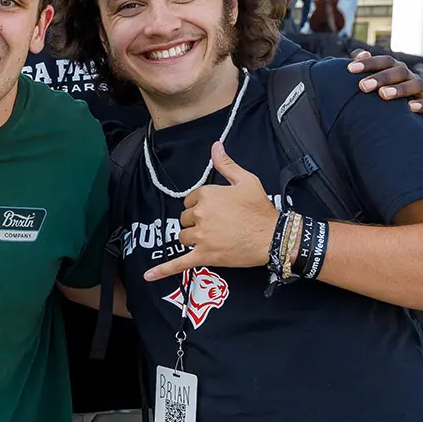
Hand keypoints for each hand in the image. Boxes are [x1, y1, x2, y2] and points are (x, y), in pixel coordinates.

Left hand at [144, 142, 275, 281]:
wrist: (274, 236)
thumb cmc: (260, 208)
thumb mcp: (246, 180)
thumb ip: (226, 164)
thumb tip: (215, 146)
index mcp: (206, 195)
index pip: (191, 200)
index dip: (202, 206)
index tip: (217, 210)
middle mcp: (200, 214)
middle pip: (185, 219)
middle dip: (197, 222)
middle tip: (218, 225)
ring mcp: (201, 237)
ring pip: (183, 237)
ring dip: (192, 238)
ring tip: (212, 238)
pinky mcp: (205, 256)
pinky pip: (180, 263)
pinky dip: (163, 270)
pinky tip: (148, 275)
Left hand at [348, 49, 422, 115]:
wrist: (394, 118)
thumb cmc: (376, 94)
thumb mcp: (369, 80)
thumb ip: (364, 65)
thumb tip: (359, 54)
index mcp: (394, 68)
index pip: (384, 61)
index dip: (368, 63)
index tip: (350, 69)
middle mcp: (408, 76)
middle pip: (399, 71)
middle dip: (381, 77)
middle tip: (363, 86)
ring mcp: (420, 90)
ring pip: (416, 84)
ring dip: (400, 88)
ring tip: (383, 95)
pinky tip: (410, 107)